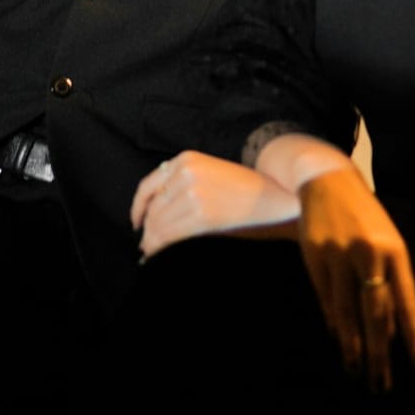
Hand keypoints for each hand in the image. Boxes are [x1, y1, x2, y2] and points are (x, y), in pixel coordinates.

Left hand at [130, 151, 299, 257]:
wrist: (278, 196)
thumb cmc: (247, 190)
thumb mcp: (211, 173)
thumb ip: (184, 184)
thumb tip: (155, 214)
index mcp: (185, 159)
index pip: (148, 187)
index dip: (139, 208)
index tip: (137, 223)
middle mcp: (185, 173)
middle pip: (153, 209)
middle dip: (147, 231)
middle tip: (146, 247)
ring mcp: (192, 193)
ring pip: (159, 225)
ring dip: (153, 243)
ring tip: (152, 254)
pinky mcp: (202, 214)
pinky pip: (171, 236)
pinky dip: (162, 248)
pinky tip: (162, 255)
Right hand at [296, 165, 414, 391]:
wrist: (327, 181)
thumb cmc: (366, 218)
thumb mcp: (387, 242)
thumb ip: (391, 282)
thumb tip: (391, 331)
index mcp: (395, 251)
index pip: (409, 303)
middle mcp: (369, 254)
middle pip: (376, 313)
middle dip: (380, 352)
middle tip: (382, 384)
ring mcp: (339, 255)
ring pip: (347, 311)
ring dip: (353, 345)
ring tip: (357, 371)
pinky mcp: (314, 256)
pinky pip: (326, 299)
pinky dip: (334, 322)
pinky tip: (338, 339)